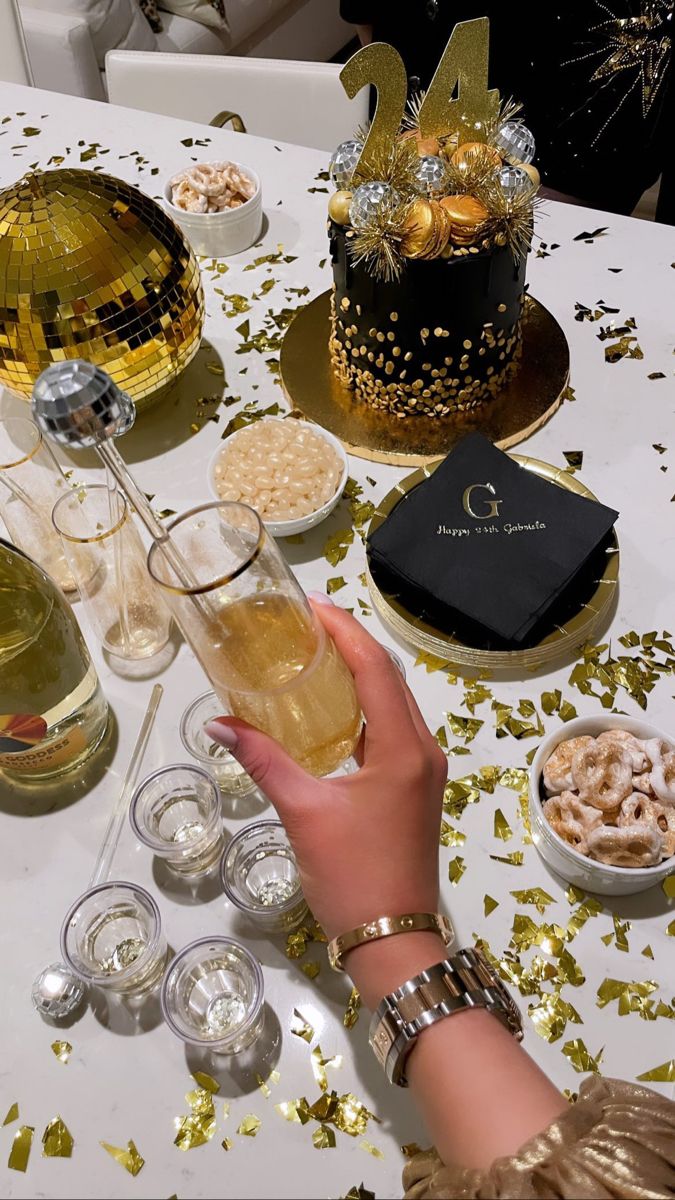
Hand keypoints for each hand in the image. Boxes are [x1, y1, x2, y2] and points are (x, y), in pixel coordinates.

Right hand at [205, 594, 447, 942]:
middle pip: (390, 679)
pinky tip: (332, 708)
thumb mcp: (303, 813)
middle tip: (306, 625)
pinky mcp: (415, 789)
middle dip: (352, 645)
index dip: (345, 631)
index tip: (311, 607)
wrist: (394, 940)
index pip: (376, 669)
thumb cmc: (353, 876)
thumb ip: (263, 761)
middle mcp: (423, 751)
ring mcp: (424, 771)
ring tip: (316, 654)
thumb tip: (219, 724)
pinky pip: (393, 731)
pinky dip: (366, 708)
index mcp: (404, 748)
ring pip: (395, 705)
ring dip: (360, 675)